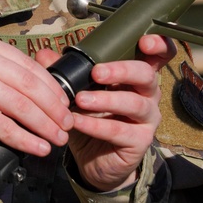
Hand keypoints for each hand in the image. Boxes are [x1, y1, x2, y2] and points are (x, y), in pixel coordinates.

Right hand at [0, 30, 72, 158]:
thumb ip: (1, 71)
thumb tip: (46, 85)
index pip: (26, 63)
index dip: (51, 85)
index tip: (65, 101)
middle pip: (28, 83)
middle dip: (54, 106)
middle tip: (67, 122)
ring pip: (22, 105)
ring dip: (46, 125)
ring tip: (58, 137)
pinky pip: (8, 126)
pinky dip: (27, 140)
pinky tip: (39, 147)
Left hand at [38, 34, 175, 191]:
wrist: (95, 160)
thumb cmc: (92, 118)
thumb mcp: (77, 92)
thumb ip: (64, 72)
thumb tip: (44, 54)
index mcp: (136, 75)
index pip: (158, 55)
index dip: (157, 45)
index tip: (143, 42)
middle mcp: (148, 94)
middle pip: (146, 75)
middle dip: (122, 70)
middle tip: (96, 72)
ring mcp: (147, 118)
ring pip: (134, 103)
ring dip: (105, 100)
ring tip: (80, 99)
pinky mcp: (140, 141)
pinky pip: (119, 130)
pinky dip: (96, 125)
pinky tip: (77, 122)